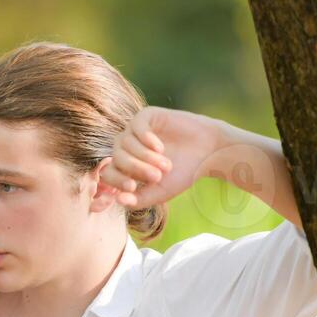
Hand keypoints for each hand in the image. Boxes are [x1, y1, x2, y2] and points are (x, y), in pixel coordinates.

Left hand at [99, 107, 223, 208]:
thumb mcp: (160, 192)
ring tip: (166, 164)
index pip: (108, 172)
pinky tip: (160, 148)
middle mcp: (127, 147)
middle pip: (117, 157)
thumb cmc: (183, 173)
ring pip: (125, 142)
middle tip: (157, 176)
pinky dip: (145, 138)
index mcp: (126, 166)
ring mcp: (135, 130)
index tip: (133, 187)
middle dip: (135, 168)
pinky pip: (136, 125)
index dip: (116, 180)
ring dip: (145, 156)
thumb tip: (118, 200)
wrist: (208, 152)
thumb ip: (139, 200)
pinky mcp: (147, 116)